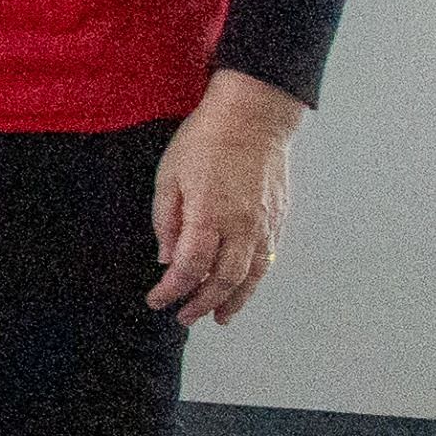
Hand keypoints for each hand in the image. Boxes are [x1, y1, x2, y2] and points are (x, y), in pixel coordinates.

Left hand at [149, 70, 298, 325]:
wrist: (253, 118)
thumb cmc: (206, 141)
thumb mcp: (169, 176)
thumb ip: (166, 221)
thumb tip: (167, 258)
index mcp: (209, 215)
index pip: (189, 267)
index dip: (172, 290)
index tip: (157, 300)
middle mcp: (241, 225)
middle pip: (223, 280)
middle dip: (202, 303)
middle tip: (185, 317)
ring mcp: (265, 223)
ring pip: (252, 275)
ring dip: (235, 300)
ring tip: (219, 317)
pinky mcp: (279, 218)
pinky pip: (267, 258)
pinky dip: (254, 279)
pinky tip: (243, 288)